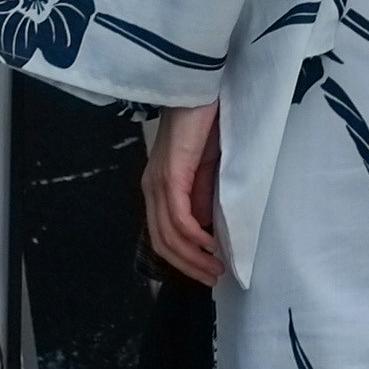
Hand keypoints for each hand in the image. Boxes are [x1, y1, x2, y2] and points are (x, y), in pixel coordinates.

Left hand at [145, 100, 223, 286]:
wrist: (200, 90)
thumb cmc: (206, 123)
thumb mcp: (207, 168)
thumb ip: (202, 197)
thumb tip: (206, 230)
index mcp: (158, 189)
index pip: (162, 236)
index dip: (183, 260)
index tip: (207, 271)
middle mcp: (151, 189)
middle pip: (161, 242)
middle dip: (188, 266)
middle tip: (214, 278)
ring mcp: (158, 183)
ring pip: (168, 235)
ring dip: (193, 257)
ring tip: (216, 268)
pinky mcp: (170, 175)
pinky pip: (178, 217)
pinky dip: (194, 237)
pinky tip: (210, 244)